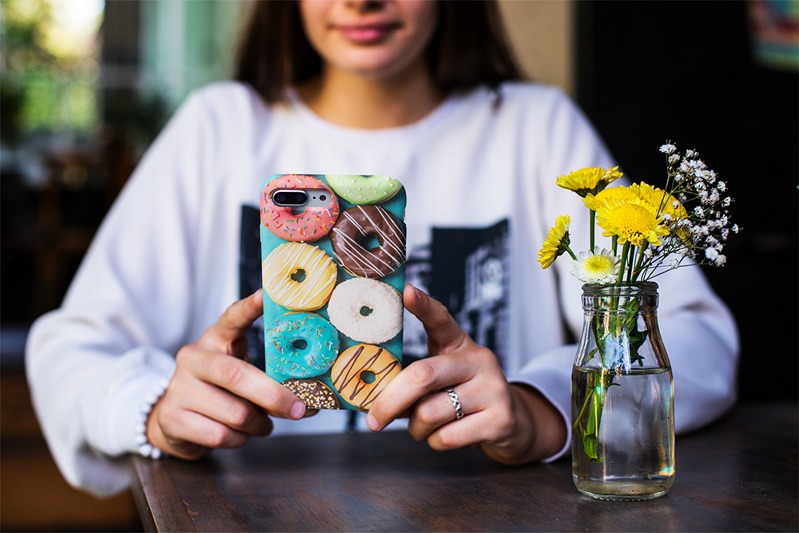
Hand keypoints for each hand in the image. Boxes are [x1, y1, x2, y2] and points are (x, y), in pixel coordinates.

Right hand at [146, 290, 306, 459]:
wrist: (174, 420)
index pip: (231, 318)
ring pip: (235, 413)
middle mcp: (193, 358)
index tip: (266, 296)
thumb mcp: (243, 375)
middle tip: (298, 408)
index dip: (248, 308)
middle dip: (273, 396)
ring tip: (262, 424)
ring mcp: (179, 387)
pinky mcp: (172, 417)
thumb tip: (312, 399)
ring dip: (258, 424)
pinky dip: (240, 440)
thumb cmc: (221, 392)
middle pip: (237, 375)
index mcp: (215, 340)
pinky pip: (221, 435)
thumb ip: (270, 380)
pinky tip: (239, 434)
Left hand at [366, 285, 565, 463]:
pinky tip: (444, 435)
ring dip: (416, 428)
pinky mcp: (500, 419)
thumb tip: (372, 396)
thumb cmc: (462, 397)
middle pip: (422, 375)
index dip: (423, 305)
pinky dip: (435, 442)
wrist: (512, 423)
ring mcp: (493, 388)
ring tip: (423, 426)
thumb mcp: (442, 379)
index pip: (440, 319)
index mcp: (459, 344)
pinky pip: (447, 437)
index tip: (406, 291)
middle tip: (373, 420)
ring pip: (430, 413)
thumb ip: (413, 382)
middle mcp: (478, 360)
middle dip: (390, 401)